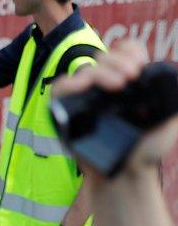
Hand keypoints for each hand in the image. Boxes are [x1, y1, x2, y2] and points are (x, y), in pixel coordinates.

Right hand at [52, 40, 177, 177]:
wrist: (127, 174)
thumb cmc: (146, 150)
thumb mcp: (171, 120)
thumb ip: (175, 100)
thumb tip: (177, 76)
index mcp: (126, 82)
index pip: (123, 51)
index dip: (130, 52)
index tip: (139, 66)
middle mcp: (103, 87)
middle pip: (104, 57)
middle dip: (119, 60)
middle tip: (131, 76)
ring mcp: (84, 98)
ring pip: (85, 69)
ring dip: (101, 71)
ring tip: (118, 84)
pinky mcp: (65, 111)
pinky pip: (60, 88)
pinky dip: (70, 83)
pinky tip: (85, 87)